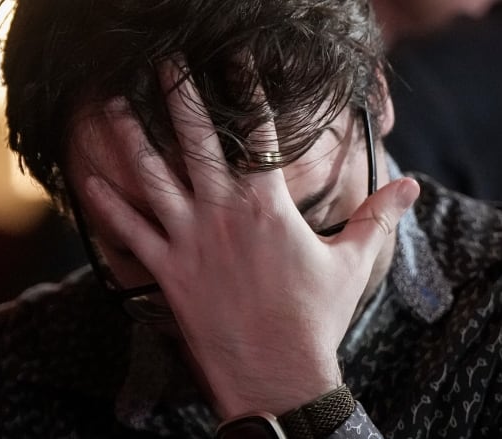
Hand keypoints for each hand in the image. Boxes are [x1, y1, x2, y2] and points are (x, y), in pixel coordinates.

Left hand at [83, 59, 418, 417]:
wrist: (277, 375)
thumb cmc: (315, 318)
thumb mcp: (352, 262)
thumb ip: (377, 217)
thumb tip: (413, 186)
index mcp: (267, 207)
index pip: (260, 134)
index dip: (249, 90)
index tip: (237, 58)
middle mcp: (223, 214)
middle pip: (197, 140)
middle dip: (180, 94)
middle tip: (164, 60)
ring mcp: (191, 240)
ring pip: (153, 177)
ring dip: (131, 138)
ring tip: (113, 104)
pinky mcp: (167, 270)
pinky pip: (130, 231)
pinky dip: (109, 204)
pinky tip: (88, 179)